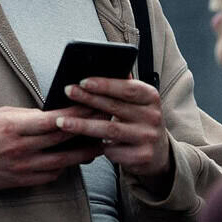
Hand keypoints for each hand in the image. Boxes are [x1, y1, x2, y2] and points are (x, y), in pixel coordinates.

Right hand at [0, 105, 103, 189]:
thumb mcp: (4, 114)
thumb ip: (30, 114)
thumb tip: (58, 113)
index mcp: (14, 126)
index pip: (53, 119)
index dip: (76, 112)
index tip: (92, 104)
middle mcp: (20, 148)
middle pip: (62, 138)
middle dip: (86, 128)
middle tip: (104, 121)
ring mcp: (22, 167)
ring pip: (62, 161)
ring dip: (84, 153)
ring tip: (99, 145)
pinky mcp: (22, 181)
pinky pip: (51, 176)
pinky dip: (65, 167)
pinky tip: (75, 160)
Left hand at [53, 77, 173, 191]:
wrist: (159, 153)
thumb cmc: (139, 120)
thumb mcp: (138, 101)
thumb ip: (123, 85)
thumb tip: (104, 64)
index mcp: (151, 97)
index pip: (127, 88)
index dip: (105, 84)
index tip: (83, 81)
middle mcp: (153, 116)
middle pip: (115, 107)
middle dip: (88, 100)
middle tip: (68, 93)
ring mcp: (148, 137)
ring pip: (110, 130)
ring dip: (83, 126)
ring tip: (61, 121)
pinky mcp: (142, 157)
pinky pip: (113, 151)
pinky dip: (97, 147)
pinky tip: (84, 144)